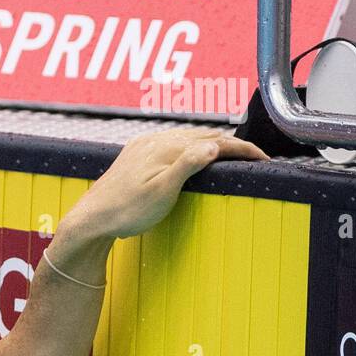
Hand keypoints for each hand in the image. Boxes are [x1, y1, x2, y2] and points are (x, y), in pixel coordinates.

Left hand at [63, 127, 267, 241]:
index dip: (242, 149)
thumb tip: (215, 144)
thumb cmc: (126, 210)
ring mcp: (143, 146)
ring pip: (186, 137)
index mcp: (166, 148)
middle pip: (202, 136)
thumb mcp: (163, 191)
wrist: (91, 219)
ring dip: (210, 142)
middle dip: (230, 144)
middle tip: (253, 156)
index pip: (214, 142)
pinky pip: (170, 143)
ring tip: (230, 152)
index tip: (264, 159)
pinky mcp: (134, 155)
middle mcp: (154, 141)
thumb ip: (188, 164)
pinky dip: (189, 145)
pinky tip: (190, 153)